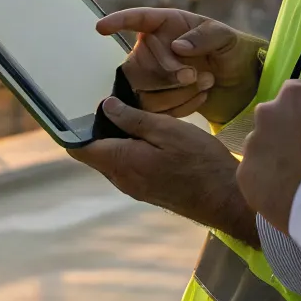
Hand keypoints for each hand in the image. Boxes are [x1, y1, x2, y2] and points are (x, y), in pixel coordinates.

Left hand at [68, 97, 258, 240]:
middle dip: (98, 130)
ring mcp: (134, 188)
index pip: (79, 149)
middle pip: (95, 153)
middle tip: (112, 102)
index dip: (75, 128)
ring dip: (116, 140)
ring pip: (112, 160)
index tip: (82, 106)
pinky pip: (128, 167)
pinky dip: (130, 150)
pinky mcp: (148, 191)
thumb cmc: (199, 161)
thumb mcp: (168, 130)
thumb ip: (134, 119)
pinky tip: (148, 135)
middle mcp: (121, 179)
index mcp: (121, 162)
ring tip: (132, 114)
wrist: (225, 199)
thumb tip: (105, 107)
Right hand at [96, 8, 263, 122]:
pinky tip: (203, 95)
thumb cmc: (228, 49)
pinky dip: (182, 105)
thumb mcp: (225, 37)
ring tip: (207, 82)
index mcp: (164, 24)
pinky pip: (157, 110)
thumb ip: (205, 36)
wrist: (238, 79)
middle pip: (138, 65)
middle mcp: (151, 49)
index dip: (117, 22)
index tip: (101, 27)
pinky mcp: (157, 101)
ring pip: (144, 91)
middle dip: (166, 72)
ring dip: (176, 92)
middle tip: (193, 75)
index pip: (136, 19)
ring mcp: (151, 76)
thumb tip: (179, 46)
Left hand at [238, 69, 300, 234]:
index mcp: (295, 96)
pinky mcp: (244, 175)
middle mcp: (266, 114)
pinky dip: (266, 181)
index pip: (297, 94)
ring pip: (262, 146)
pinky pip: (254, 173)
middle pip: (275, 118)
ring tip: (299, 180)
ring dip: (275, 156)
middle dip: (288, 131)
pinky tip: (287, 194)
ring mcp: (252, 145)